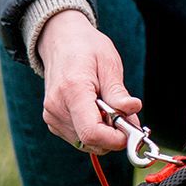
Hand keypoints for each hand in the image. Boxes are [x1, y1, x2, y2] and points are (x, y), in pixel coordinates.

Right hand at [36, 10, 142, 154]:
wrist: (60, 41)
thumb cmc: (86, 49)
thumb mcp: (109, 63)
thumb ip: (118, 92)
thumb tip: (132, 109)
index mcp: (72, 90)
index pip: (92, 132)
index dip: (115, 139)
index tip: (131, 131)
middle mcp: (57, 107)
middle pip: (91, 141)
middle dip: (114, 135)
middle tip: (125, 116)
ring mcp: (52, 116)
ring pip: (87, 143)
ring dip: (105, 133)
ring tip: (109, 108)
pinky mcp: (53, 122)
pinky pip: (80, 138)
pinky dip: (94, 131)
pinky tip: (97, 111)